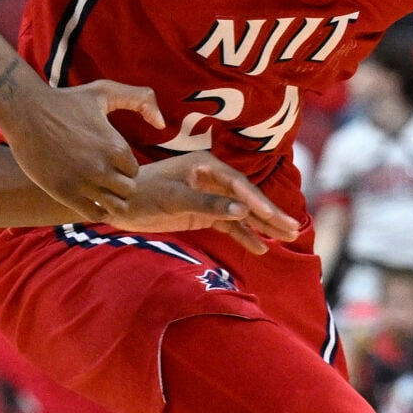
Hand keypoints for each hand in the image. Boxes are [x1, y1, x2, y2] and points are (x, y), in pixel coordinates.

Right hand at [0, 79, 164, 221]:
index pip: (134, 171)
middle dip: (118, 185)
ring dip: (108, 199)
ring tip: (95, 188)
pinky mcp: (64, 193)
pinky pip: (93, 214)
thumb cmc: (66, 99)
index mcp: (115, 147)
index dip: (124, 167)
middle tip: (103, 176)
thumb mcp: (106, 91)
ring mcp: (83, 183)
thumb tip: (162, 123)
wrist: (26, 111)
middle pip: (127, 191)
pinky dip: (94, 209)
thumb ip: (141, 99)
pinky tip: (84, 196)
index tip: (110, 161)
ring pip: (113, 206)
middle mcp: (102, 168)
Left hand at [106, 154, 301, 252]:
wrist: (119, 203)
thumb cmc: (143, 195)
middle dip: (270, 214)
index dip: (257, 201)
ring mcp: (209, 196)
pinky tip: (260, 247)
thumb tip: (242, 212)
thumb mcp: (174, 199)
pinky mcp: (203, 213)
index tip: (272, 216)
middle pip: (247, 197)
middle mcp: (212, 178)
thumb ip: (208, 205)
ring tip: (287, 238)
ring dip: (262, 225)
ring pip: (241, 212)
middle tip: (293, 228)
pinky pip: (228, 224)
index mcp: (206, 165)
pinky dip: (243, 235)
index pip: (239, 184)